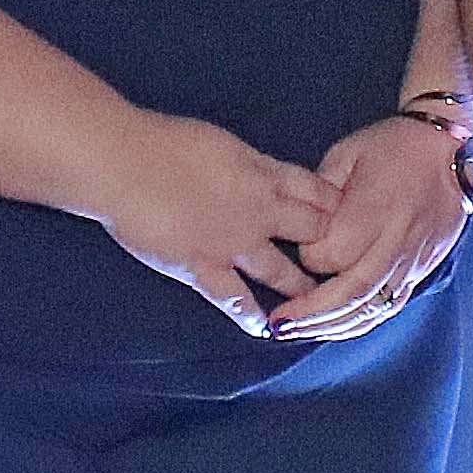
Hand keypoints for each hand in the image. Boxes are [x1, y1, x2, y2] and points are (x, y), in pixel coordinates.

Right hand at [74, 110, 349, 331]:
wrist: (124, 163)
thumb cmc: (164, 142)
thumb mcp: (222, 142)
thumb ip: (248, 164)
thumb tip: (260, 171)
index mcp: (263, 174)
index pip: (317, 191)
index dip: (335, 204)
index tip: (347, 215)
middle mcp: (258, 212)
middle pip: (312, 231)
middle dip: (330, 244)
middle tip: (347, 260)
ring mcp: (233, 244)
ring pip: (281, 270)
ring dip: (301, 284)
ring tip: (317, 299)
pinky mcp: (202, 268)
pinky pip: (234, 299)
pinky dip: (250, 317)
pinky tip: (264, 330)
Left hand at [265, 113, 472, 341]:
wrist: (449, 149)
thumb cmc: (392, 146)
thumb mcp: (346, 154)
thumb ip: (320, 193)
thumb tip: (298, 226)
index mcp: (376, 209)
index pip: (332, 254)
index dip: (307, 257)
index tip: (296, 248)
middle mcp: (396, 240)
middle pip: (350, 291)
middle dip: (311, 313)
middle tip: (279, 324)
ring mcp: (413, 260)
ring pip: (371, 306)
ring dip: (333, 325)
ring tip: (300, 332)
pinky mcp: (422, 269)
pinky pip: (390, 306)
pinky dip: (360, 321)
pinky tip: (335, 326)